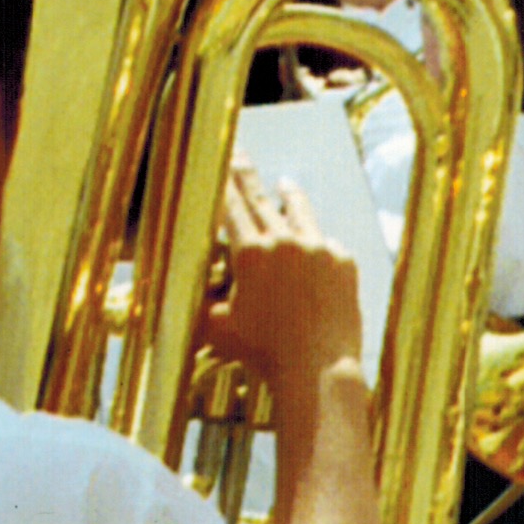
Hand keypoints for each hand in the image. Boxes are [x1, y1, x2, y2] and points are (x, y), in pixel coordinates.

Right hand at [202, 167, 367, 394]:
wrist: (319, 370)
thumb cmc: (263, 354)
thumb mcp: (215, 326)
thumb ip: (199, 300)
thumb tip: (180, 290)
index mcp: (250, 252)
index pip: (229, 204)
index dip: (220, 180)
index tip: (216, 161)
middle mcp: (285, 242)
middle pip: (261, 197)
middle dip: (246, 173)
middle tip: (239, 153)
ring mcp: (319, 249)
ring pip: (300, 210)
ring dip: (289, 195)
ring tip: (285, 184)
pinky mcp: (344, 262)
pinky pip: (325, 241)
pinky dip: (315, 241)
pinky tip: (311, 244)